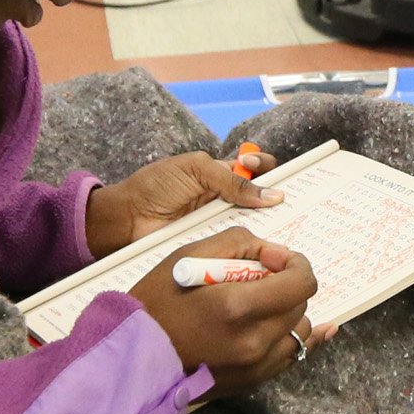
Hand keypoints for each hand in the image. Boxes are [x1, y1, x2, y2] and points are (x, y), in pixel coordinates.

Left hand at [85, 149, 280, 256]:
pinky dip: (248, 245)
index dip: (266, 166)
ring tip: (281, 226)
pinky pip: (235, 244)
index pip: (255, 167)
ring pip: (252, 224)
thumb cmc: (155, 186)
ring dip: (265, 225)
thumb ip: (231, 179)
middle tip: (287, 203)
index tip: (263, 168)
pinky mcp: (213, 244)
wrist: (126, 219)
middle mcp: (225, 199)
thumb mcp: (194, 170)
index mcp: (221, 173)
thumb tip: (272, 194)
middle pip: (260, 198)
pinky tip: (263, 246)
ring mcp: (220, 223)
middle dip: (275, 199)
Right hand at [129, 229, 325, 394]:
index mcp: (238, 307)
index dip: (296, 264)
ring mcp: (255, 367)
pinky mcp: (251, 382)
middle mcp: (254, 341)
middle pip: (300, 306)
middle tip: (261, 279)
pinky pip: (288, 358)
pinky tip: (282, 326)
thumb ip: (239, 243)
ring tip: (260, 306)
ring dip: (287, 313)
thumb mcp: (189, 255)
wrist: (133, 355)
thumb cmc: (156, 302)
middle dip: (287, 286)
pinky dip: (286, 338)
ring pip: (298, 333)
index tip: (276, 259)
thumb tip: (273, 253)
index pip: (301, 283)